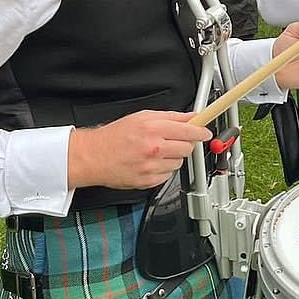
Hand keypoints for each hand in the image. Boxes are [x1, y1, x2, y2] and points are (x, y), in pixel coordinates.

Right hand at [68, 110, 209, 190]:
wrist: (93, 157)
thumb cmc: (114, 136)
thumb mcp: (142, 117)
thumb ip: (170, 116)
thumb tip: (191, 116)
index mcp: (153, 129)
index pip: (189, 130)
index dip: (201, 131)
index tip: (205, 132)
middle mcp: (154, 148)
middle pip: (187, 148)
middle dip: (184, 143)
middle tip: (173, 140)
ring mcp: (151, 167)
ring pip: (179, 163)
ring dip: (173, 157)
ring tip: (156, 152)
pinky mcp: (148, 181)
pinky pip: (168, 175)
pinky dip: (163, 169)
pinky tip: (150, 163)